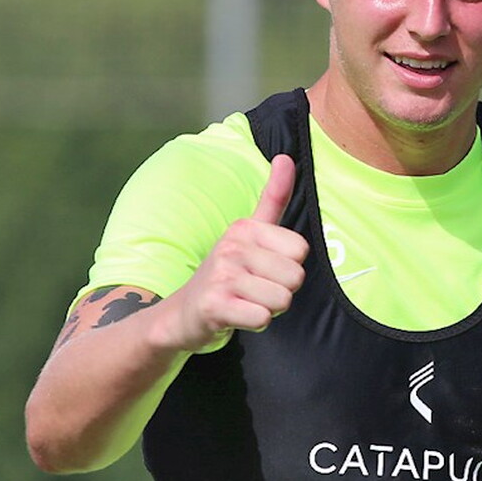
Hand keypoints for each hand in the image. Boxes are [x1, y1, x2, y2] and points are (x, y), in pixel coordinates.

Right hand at [167, 154, 308, 353]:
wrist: (180, 314)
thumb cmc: (225, 273)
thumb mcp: (248, 233)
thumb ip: (273, 198)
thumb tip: (286, 157)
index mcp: (245, 227)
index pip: (301, 250)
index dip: (288, 266)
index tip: (263, 268)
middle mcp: (232, 246)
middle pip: (296, 277)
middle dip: (280, 290)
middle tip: (253, 289)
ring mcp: (221, 275)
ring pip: (282, 300)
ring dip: (268, 308)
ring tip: (245, 301)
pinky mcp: (215, 306)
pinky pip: (262, 318)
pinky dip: (254, 323)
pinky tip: (235, 315)